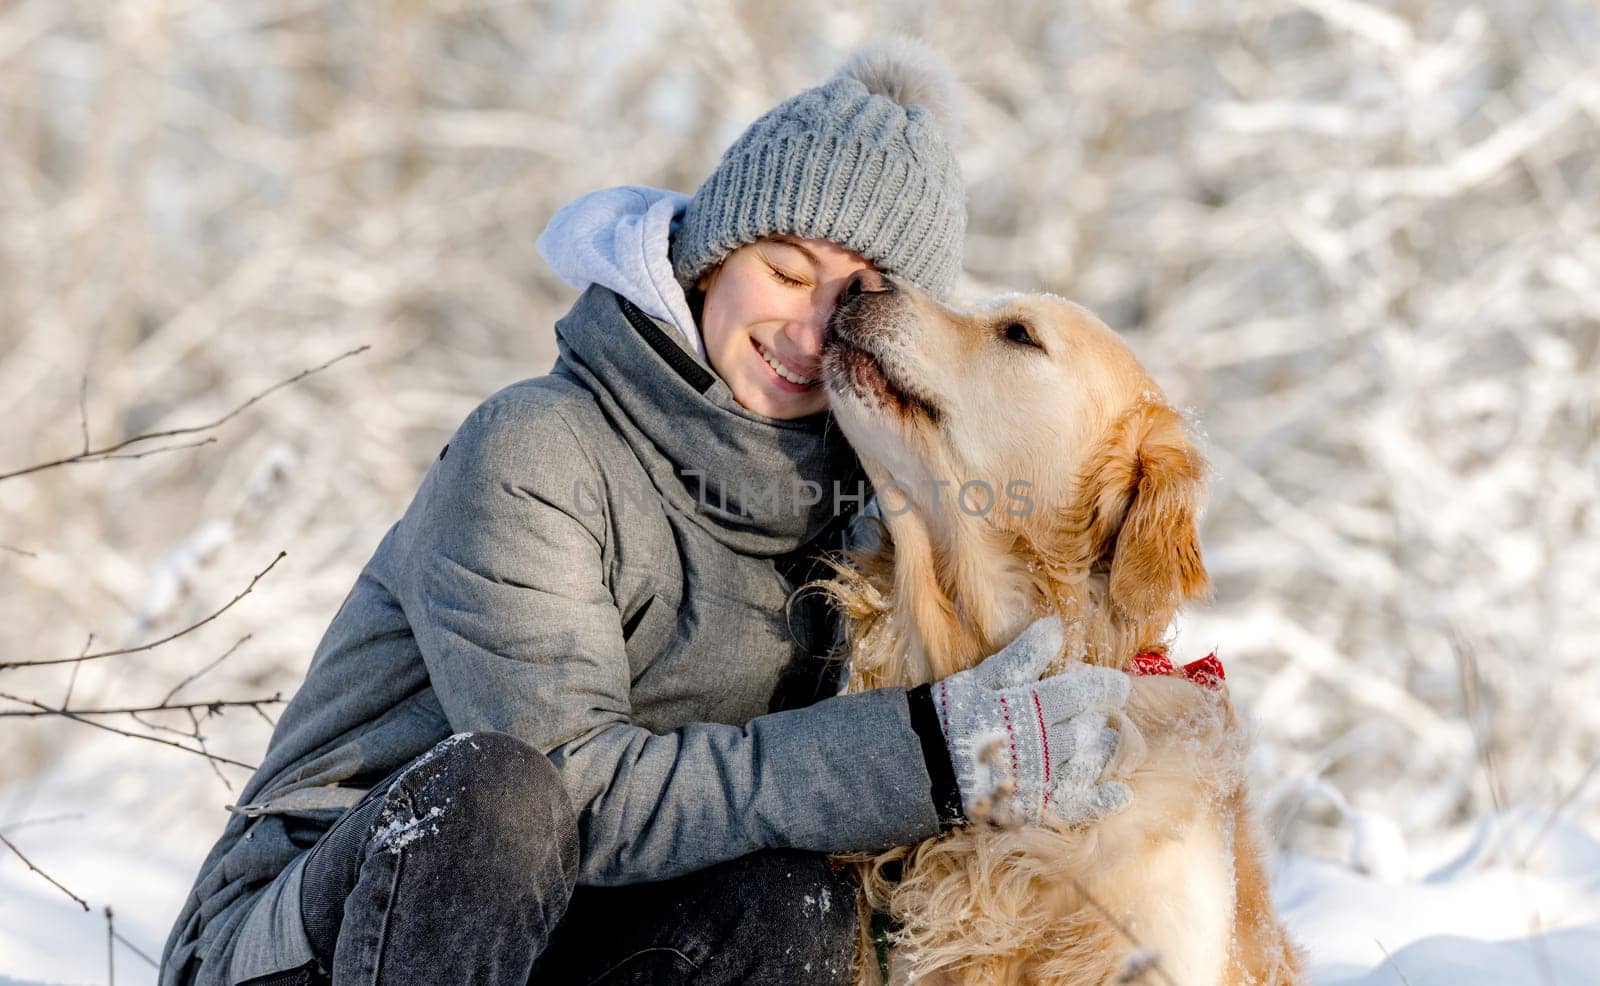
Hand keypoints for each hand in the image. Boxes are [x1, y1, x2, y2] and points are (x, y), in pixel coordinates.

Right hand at [931, 615, 1131, 826]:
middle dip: (1099, 718)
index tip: (1119, 685)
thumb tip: (1056, 627)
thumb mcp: (982, 678)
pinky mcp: (1035, 807)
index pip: (1083, 694)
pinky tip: (1119, 793)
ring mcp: (1041, 780)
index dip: (1106, 688)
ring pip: (1089, 764)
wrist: (922, 767)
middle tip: (1098, 712)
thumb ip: (1023, 655)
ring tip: (1103, 740)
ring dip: (1102, 751)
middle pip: (1089, 730)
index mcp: (1032, 709)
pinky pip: (1077, 806)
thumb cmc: (951, 715)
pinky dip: (1102, 800)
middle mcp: (1043, 746)